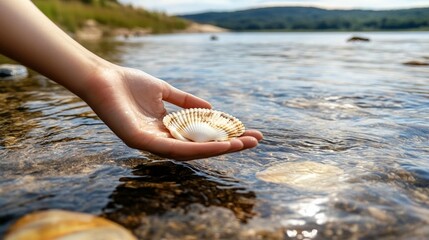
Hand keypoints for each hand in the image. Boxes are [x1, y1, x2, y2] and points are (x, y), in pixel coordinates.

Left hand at [83, 65, 262, 159]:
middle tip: (255, 142)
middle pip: (199, 147)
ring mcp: (152, 144)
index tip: (247, 131)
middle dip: (228, 145)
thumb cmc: (128, 83)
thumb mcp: (164, 91)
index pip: (200, 136)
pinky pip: (174, 149)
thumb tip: (211, 106)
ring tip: (242, 145)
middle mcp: (161, 140)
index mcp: (166, 130)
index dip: (224, 135)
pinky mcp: (142, 142)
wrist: (102, 78)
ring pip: (190, 152)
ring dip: (218, 150)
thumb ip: (185, 101)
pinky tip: (219, 145)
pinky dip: (198, 148)